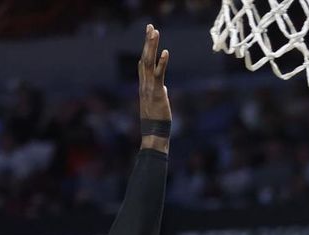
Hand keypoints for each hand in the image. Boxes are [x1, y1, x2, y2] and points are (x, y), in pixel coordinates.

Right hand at [138, 24, 170, 147]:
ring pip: (149, 62)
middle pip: (145, 58)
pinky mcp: (157, 92)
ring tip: (154, 32)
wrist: (154, 133)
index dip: (146, 50)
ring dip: (152, 46)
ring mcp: (149, 87)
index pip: (143, 64)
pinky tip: (165, 51)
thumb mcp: (157, 103)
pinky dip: (162, 62)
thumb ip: (159, 92)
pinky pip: (159, 74)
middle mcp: (144, 84)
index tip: (149, 37)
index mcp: (144, 86)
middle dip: (147, 42)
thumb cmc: (157, 121)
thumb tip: (163, 87)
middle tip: (150, 26)